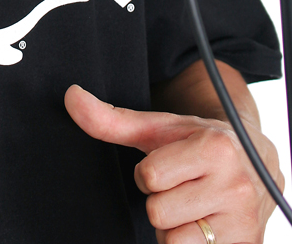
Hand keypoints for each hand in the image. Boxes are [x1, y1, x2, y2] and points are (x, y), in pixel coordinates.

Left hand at [65, 84, 282, 242]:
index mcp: (214, 149)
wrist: (254, 162)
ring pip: (174, 241)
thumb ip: (112, 119)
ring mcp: (243, 222)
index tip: (168, 165)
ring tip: (192, 206)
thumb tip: (71, 97)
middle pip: (158, 212)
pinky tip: (204, 225)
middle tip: (182, 187)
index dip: (149, 173)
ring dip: (175, 228)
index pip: (150, 177)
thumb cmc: (197, 142)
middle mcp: (234, 186)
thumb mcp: (159, 128)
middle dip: (161, 201)